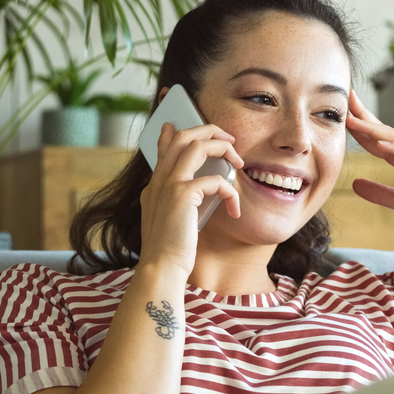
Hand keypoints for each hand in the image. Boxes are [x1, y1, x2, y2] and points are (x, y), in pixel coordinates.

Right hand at [138, 121, 243, 275]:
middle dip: (209, 131)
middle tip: (229, 140)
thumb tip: (196, 191)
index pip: (164, 148)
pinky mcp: (182, 195)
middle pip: (182, 136)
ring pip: (197, 145)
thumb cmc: (170, 252)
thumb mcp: (172, 221)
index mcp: (155, 186)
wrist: (161, 268)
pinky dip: (231, 192)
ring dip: (222, 148)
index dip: (172, 133)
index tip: (176, 124)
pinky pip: (216, 181)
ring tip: (238, 161)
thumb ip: (179, 202)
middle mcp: (159, 180)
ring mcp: (168, 184)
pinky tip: (234, 209)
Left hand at [345, 90, 393, 238]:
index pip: (377, 140)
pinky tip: (382, 145)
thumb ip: (380, 193)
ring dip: (375, 129)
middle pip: (384, 132)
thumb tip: (355, 184)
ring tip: (354, 119)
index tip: (339, 114)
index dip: (358, 128)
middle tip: (343, 97)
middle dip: (364, 116)